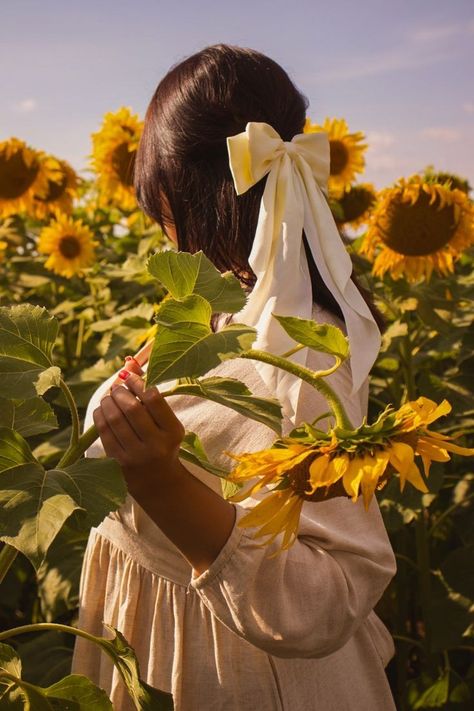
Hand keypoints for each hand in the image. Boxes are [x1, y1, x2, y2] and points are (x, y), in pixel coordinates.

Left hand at [93, 370, 184, 495]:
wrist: (159, 482)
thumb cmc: (163, 443)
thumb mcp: (166, 422)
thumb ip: (150, 394)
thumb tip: (129, 361)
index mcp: (172, 432)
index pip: (153, 399)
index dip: (137, 383)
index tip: (129, 376)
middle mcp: (155, 445)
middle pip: (132, 408)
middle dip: (120, 391)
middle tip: (116, 386)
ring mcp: (135, 456)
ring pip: (115, 419)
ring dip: (108, 401)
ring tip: (109, 397)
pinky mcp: (118, 463)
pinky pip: (103, 432)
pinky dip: (100, 415)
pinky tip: (102, 409)